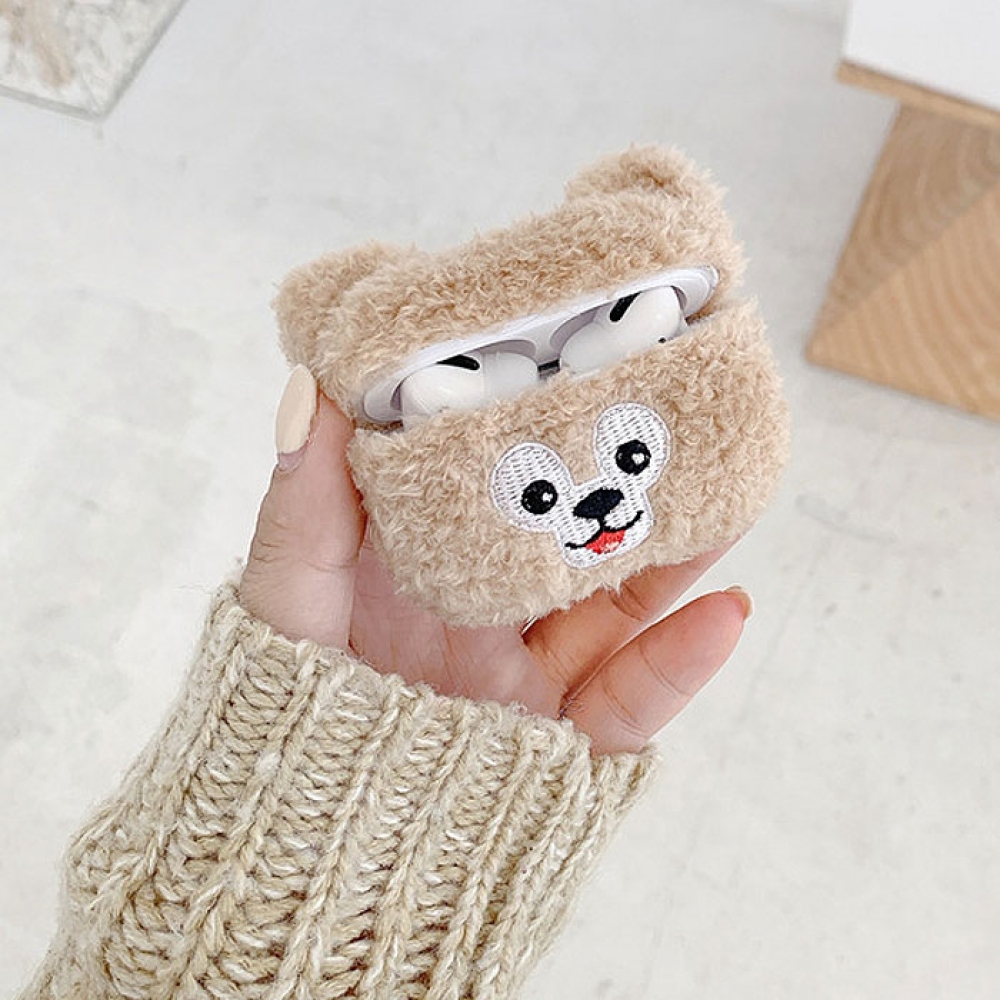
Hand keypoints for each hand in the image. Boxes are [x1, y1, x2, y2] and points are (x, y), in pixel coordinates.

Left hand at [239, 368, 751, 754]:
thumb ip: (305, 504)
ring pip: (618, 608)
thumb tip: (314, 387)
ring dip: (677, 556)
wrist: (308, 849)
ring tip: (730, 494)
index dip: (534, 427)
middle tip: (676, 415)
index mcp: (422, 567)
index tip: (577, 363)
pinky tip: (726, 611)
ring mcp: (527, 678)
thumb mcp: (287, 595)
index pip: (490, 482)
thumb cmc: (282, 710)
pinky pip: (631, 702)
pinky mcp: (558, 743)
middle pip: (570, 538)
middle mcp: (483, 615)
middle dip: (622, 481)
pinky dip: (680, 663)